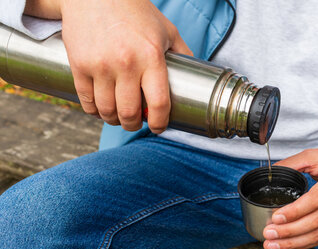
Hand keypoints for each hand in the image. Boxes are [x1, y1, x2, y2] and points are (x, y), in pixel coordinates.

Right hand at [59, 0, 192, 132]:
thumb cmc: (135, 11)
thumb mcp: (166, 30)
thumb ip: (183, 54)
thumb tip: (198, 78)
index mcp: (151, 57)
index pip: (159, 104)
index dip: (160, 123)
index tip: (159, 127)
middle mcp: (126, 63)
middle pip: (130, 113)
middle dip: (134, 125)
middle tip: (136, 123)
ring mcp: (100, 65)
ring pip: (107, 110)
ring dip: (114, 120)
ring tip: (119, 117)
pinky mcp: (79, 65)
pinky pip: (86, 101)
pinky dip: (94, 111)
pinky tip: (101, 109)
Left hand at [262, 147, 317, 248]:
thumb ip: (293, 163)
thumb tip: (269, 173)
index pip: (316, 200)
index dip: (295, 211)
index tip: (275, 217)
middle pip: (316, 222)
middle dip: (289, 232)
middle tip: (268, 234)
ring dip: (294, 243)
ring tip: (272, 245)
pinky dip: (305, 244)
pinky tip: (289, 245)